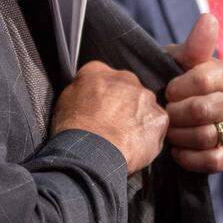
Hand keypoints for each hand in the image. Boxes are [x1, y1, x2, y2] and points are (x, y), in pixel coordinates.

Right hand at [51, 61, 167, 173]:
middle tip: (113, 125)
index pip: (102, 76)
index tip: (100, 109)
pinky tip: (136, 147)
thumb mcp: (64, 102)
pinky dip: (149, 136)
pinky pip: (156, 125)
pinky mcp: (159, 117)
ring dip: (138, 118)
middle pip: (127, 88)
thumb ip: (80, 90)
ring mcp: (144, 97)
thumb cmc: (74, 130)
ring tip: (124, 139)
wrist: (91, 151)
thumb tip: (87, 94)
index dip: (102, 95)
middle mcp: (124, 78)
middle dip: (123, 104)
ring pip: (144, 106)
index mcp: (98, 71)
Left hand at [163, 14, 222, 173]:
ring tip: (168, 131)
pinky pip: (213, 161)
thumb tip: (209, 18)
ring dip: (179, 135)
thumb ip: (195, 43)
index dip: (177, 88)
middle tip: (164, 113)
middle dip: (175, 113)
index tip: (167, 91)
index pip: (203, 80)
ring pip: (206, 136)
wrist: (179, 109)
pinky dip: (190, 157)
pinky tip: (177, 150)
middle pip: (202, 110)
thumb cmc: (178, 78)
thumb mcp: (181, 58)